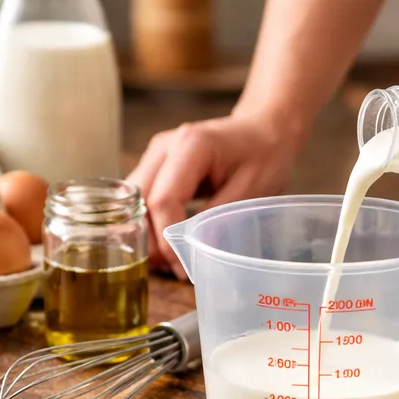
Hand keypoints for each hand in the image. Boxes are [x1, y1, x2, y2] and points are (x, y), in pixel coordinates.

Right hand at [127, 113, 297, 278]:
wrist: (263, 129)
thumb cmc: (262, 155)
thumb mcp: (251, 190)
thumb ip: (219, 219)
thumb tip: (193, 253)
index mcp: (190, 146)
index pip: (162, 200)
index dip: (167, 238)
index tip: (182, 266)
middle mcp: (165, 147)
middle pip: (140, 202)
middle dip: (152, 241)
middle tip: (174, 270)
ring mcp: (157, 154)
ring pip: (135, 202)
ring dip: (147, 234)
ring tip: (171, 262)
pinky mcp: (157, 165)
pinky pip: (143, 198)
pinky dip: (150, 223)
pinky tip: (167, 245)